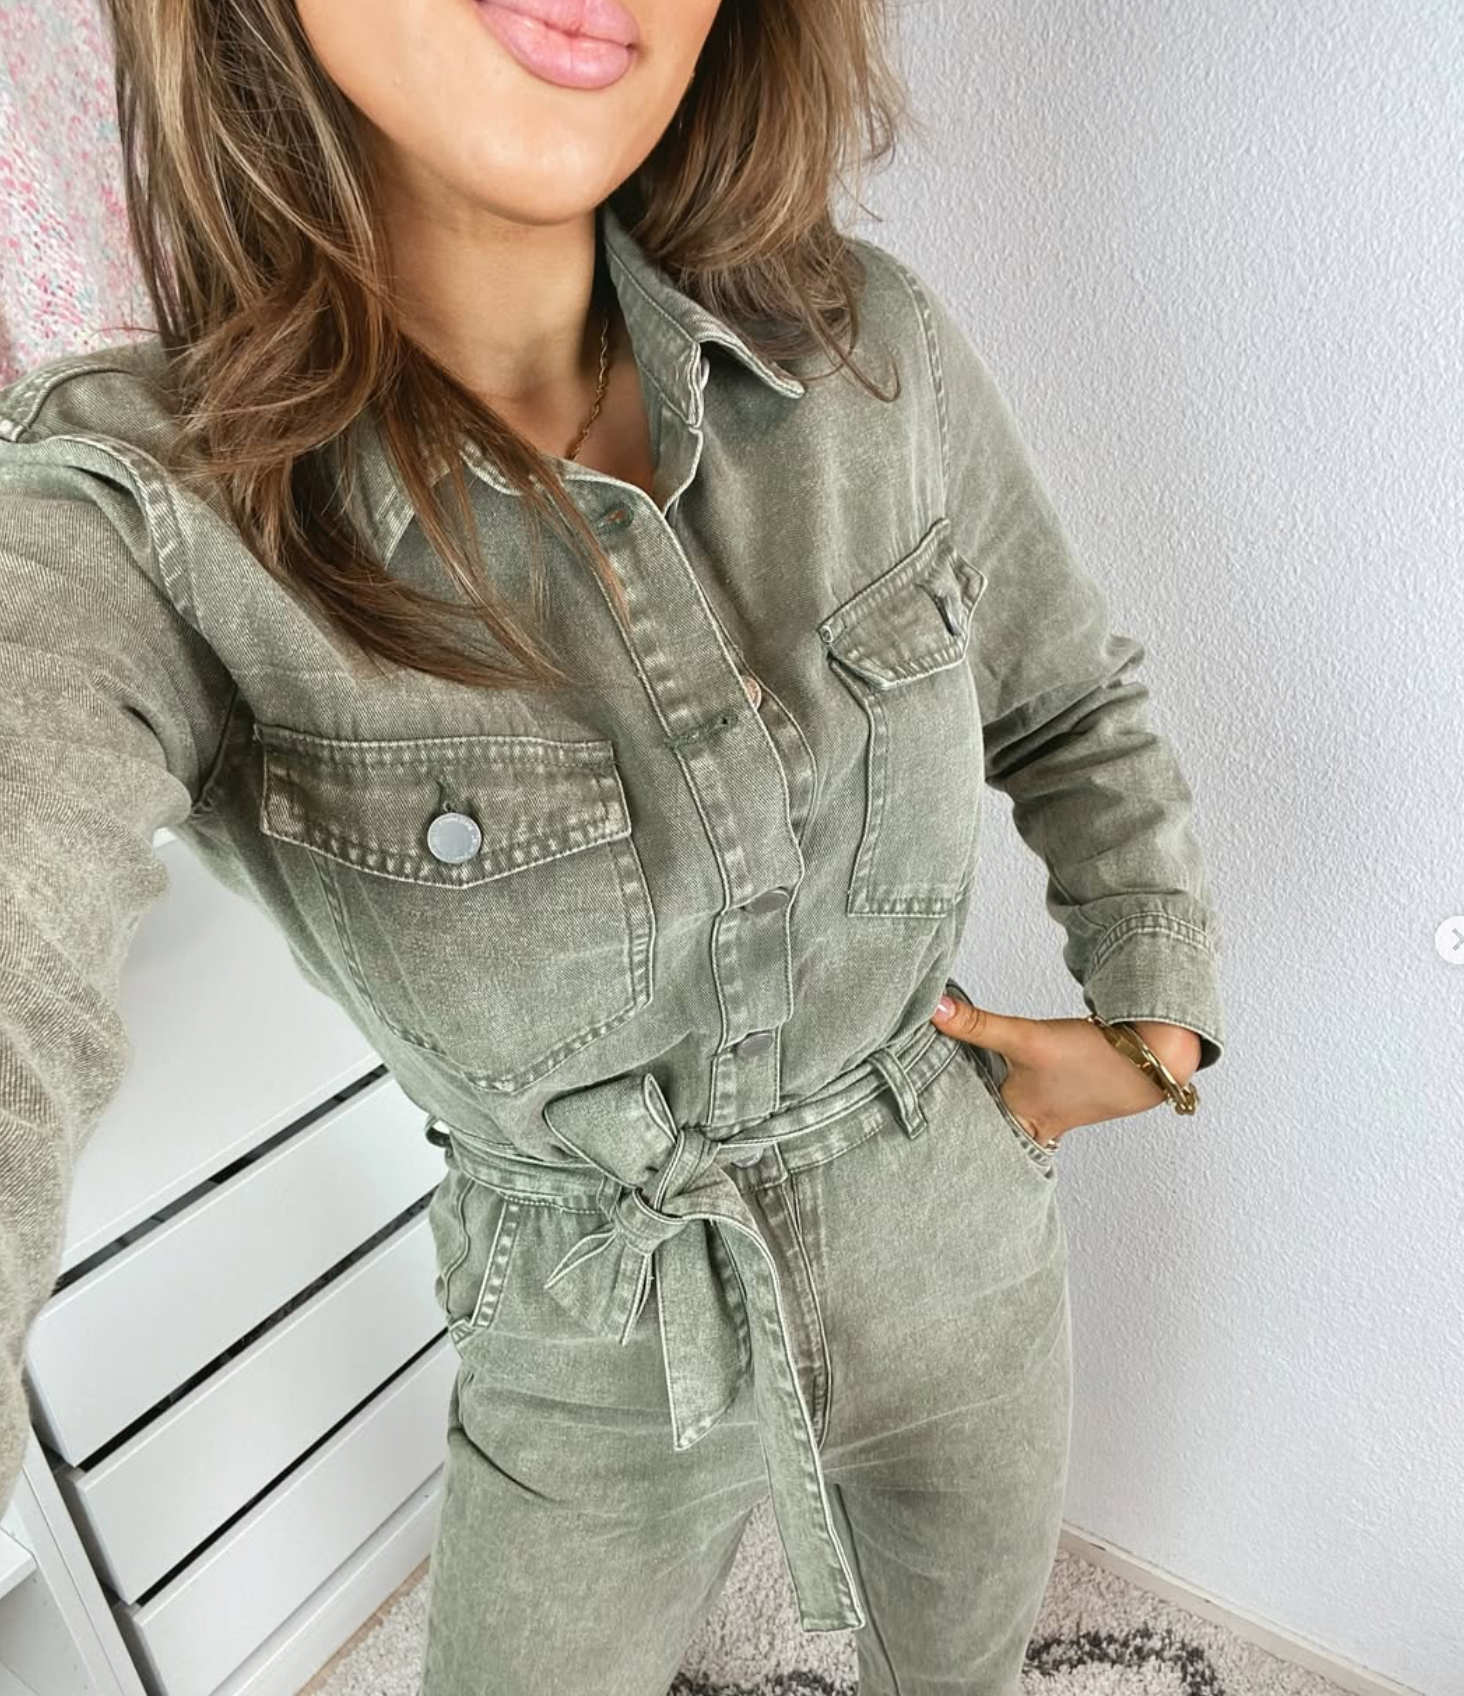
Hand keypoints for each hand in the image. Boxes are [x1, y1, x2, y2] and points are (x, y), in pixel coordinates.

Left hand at [929, 994, 1200, 1149]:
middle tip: (923, 1117)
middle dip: (961, 1124)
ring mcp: (1051, 1117)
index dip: (945, 1130)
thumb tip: (934, 1009)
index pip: (972, 1135)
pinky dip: (1011, 1101)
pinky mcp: (1064, 1102)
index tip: (916, 1125)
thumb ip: (978, 1024)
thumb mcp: (1027, 1038)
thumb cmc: (1091, 1056)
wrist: (1149, 1057)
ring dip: (987, 1112)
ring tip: (947, 1106)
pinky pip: (1028, 1108)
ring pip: (1008, 1120)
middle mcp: (1033, 1126)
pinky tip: (999, 1088)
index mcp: (1020, 1120)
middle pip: (987, 1131)